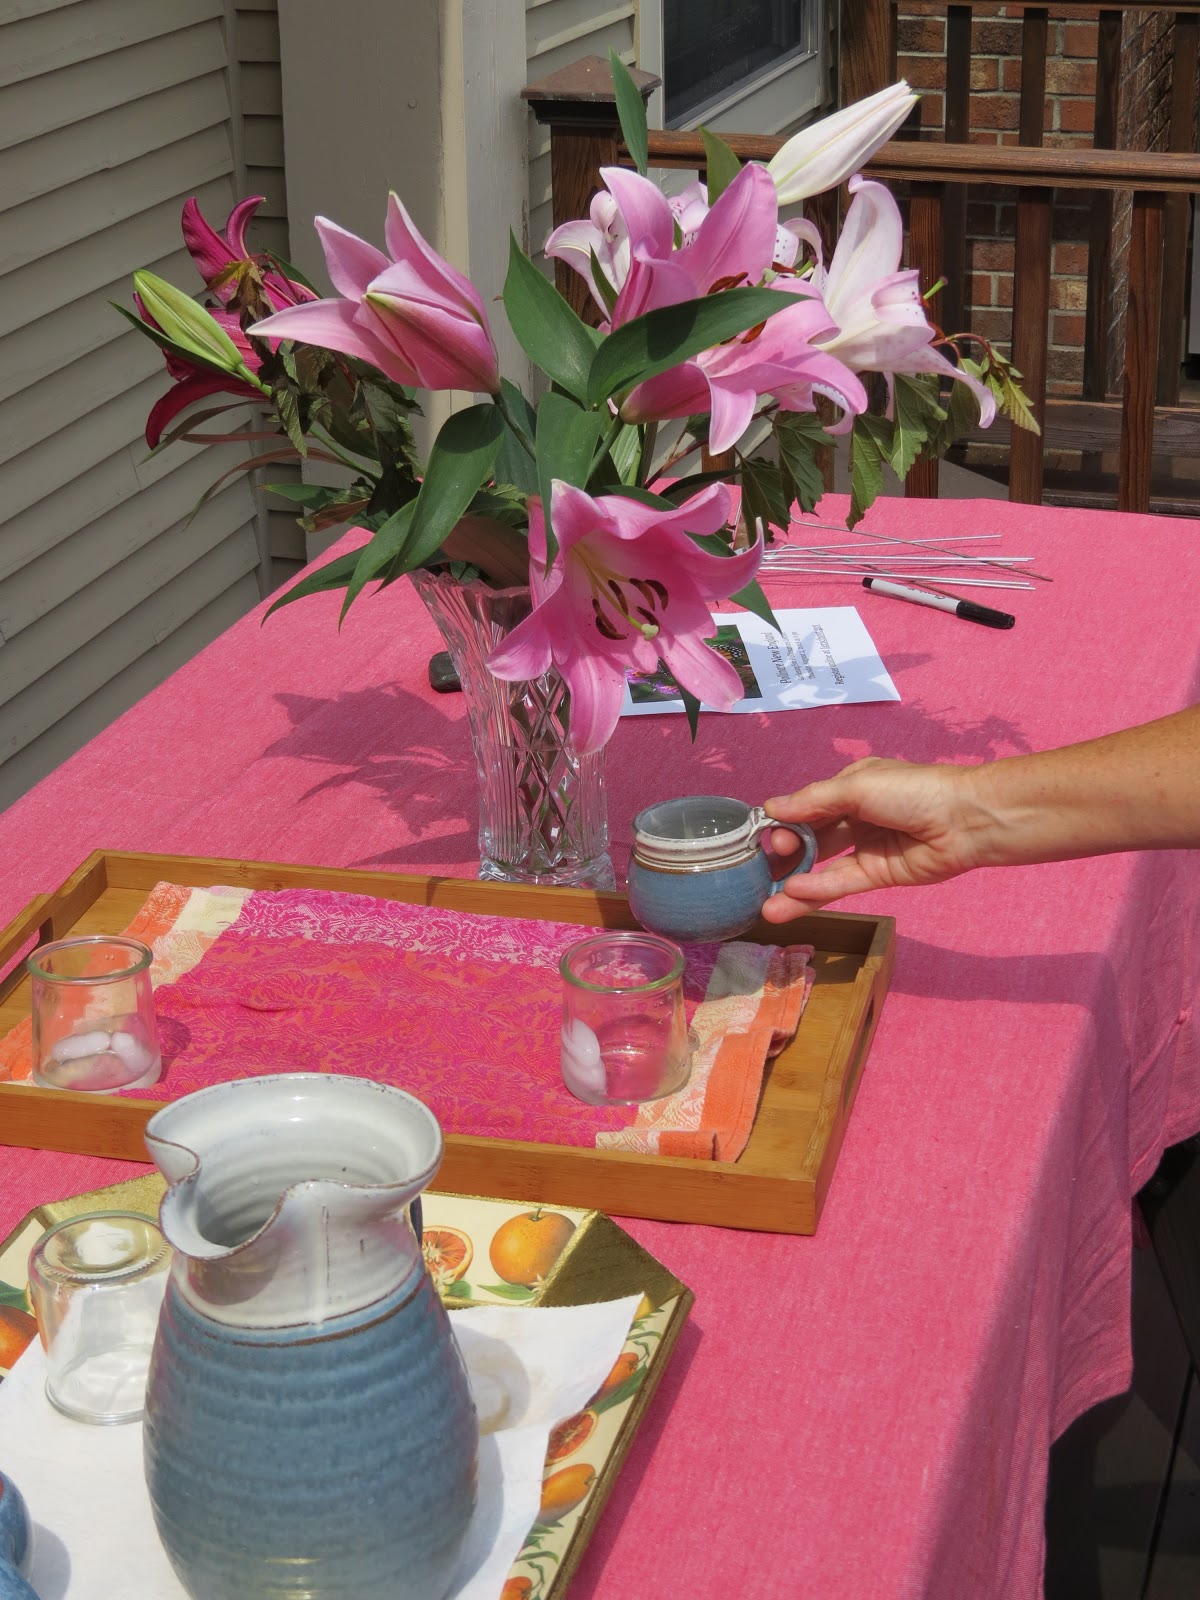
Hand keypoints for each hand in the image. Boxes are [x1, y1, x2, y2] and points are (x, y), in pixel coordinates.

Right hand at [760, 757, 987, 919]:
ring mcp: (867, 848)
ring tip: (765, 905)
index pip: (806, 807)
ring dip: (794, 885)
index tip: (764, 836)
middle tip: (766, 866)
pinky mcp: (879, 876)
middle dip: (785, 854)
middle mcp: (855, 817)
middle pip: (811, 839)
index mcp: (850, 788)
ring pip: (822, 869)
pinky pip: (842, 884)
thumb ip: (812, 802)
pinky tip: (791, 899)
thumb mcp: (857, 787)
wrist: (965, 820)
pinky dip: (817, 891)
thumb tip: (770, 810)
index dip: (784, 822)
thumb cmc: (912, 791)